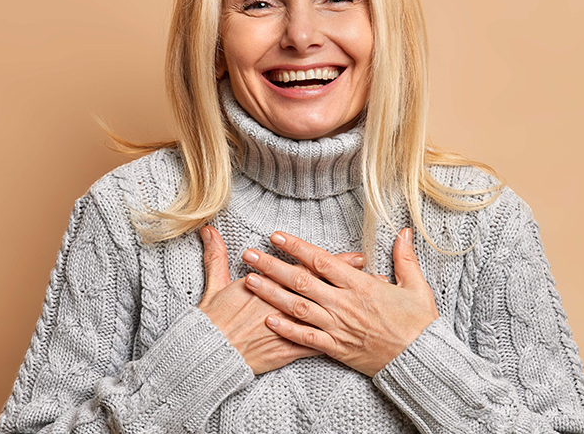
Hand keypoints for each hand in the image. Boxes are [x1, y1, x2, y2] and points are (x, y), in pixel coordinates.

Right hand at [195, 225, 367, 374]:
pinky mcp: (288, 350)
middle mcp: (283, 304)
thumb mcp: (215, 284)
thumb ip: (216, 255)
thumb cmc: (213, 320)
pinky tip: (356, 338)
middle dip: (351, 282)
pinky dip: (337, 340)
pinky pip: (316, 345)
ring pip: (325, 316)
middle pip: (323, 289)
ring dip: (349, 309)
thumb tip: (208, 230)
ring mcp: (288, 328)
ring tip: (372, 303)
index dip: (334, 262)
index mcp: (269, 285)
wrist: (210, 352)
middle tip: (375, 275)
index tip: (356, 256)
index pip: (308, 268)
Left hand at [241, 228, 438, 376]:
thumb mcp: (416, 286)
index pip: (321, 260)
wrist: (421, 360)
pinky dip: (286, 328)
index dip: (296, 246)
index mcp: (360, 285)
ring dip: (271, 293)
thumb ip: (405, 258)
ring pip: (298, 307)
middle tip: (250, 254)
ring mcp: (338, 327)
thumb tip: (404, 232)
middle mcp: (344, 304)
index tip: (276, 235)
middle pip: (301, 281)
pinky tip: (268, 319)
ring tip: (250, 281)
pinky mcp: (337, 348)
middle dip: (273, 266)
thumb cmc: (419, 323)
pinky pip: (306, 337)